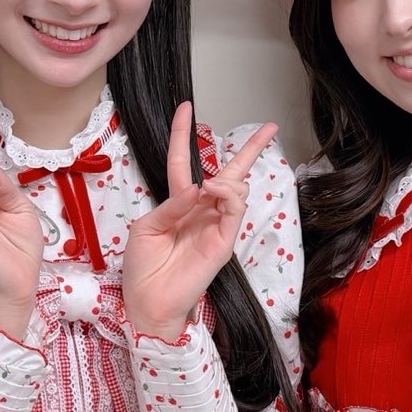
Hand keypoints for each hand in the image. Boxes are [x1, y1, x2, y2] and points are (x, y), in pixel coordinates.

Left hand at [122, 104, 276, 341]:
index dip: (183, 136)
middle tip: (269, 127)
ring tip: (213, 183)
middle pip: (229, 174)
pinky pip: (233, 210)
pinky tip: (214, 189)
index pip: (183, 163)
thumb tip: (197, 186)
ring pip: (234, 189)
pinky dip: (227, 195)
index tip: (185, 109)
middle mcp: (201, 212)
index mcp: (178, 205)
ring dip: (227, 178)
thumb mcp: (146, 227)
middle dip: (249, 150)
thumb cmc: (142, 268)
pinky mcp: (224, 242)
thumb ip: (171, 204)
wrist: (148, 302)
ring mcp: (215, 226)